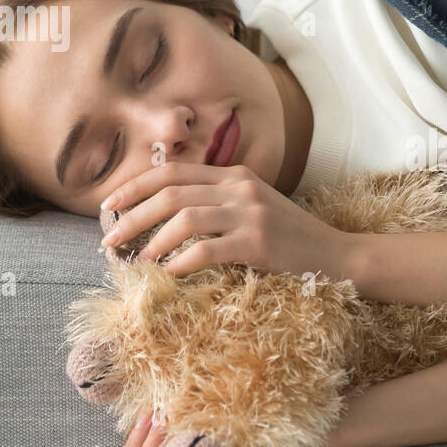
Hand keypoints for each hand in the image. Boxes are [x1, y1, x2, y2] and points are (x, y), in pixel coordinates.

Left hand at [99, 161, 354, 280]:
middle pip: (172, 193)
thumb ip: (220, 204)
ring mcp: (251, 213)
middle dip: (133, 215)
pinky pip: (206, 249)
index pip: (174, 171)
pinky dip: (180, 263)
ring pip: (185, 218)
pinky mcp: (258, 242)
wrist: (338, 255)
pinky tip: (167, 276)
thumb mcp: (256, 209)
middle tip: (108, 239)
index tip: (110, 203)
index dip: (136, 185)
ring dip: (152, 242)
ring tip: (135, 262)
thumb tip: (167, 219)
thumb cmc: (292, 240)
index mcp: (236, 175)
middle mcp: (241, 187)